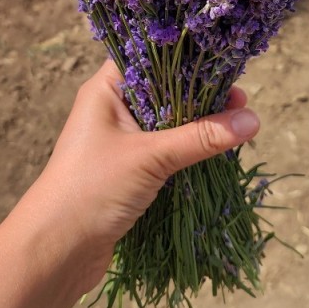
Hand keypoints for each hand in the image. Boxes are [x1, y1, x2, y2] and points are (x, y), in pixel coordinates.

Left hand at [33, 59, 259, 293]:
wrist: (55, 250)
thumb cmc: (92, 188)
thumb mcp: (150, 157)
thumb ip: (201, 137)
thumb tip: (253, 120)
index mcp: (106, 90)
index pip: (149, 57)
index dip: (186, 59)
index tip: (223, 65)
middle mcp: (112, 109)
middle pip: (164, 90)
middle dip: (201, 96)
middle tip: (240, 101)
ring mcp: (120, 141)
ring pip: (167, 123)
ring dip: (197, 125)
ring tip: (236, 125)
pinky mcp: (128, 170)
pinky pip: (165, 150)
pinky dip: (188, 150)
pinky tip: (215, 152)